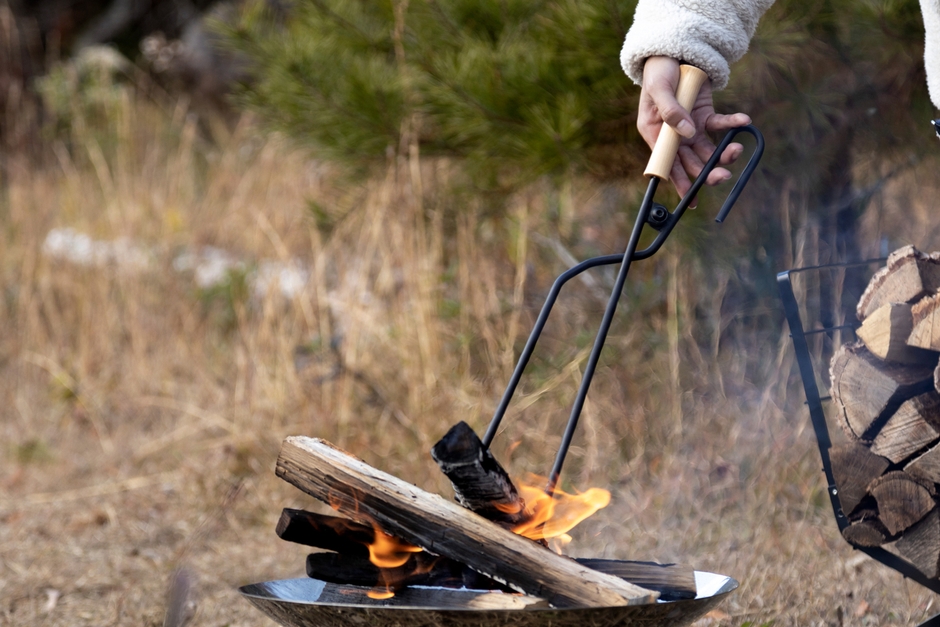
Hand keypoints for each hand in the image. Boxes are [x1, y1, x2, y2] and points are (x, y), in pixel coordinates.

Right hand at [638, 56, 750, 198]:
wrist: (673, 51)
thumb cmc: (659, 71)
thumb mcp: (659, 89)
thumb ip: (671, 111)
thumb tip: (687, 134)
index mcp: (654, 133)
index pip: (667, 164)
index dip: (678, 182)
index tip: (691, 199)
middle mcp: (673, 135)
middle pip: (690, 161)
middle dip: (706, 171)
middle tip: (723, 176)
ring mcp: (690, 126)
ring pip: (707, 148)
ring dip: (722, 153)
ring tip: (736, 150)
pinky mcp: (705, 115)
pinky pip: (720, 123)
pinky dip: (732, 123)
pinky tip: (744, 122)